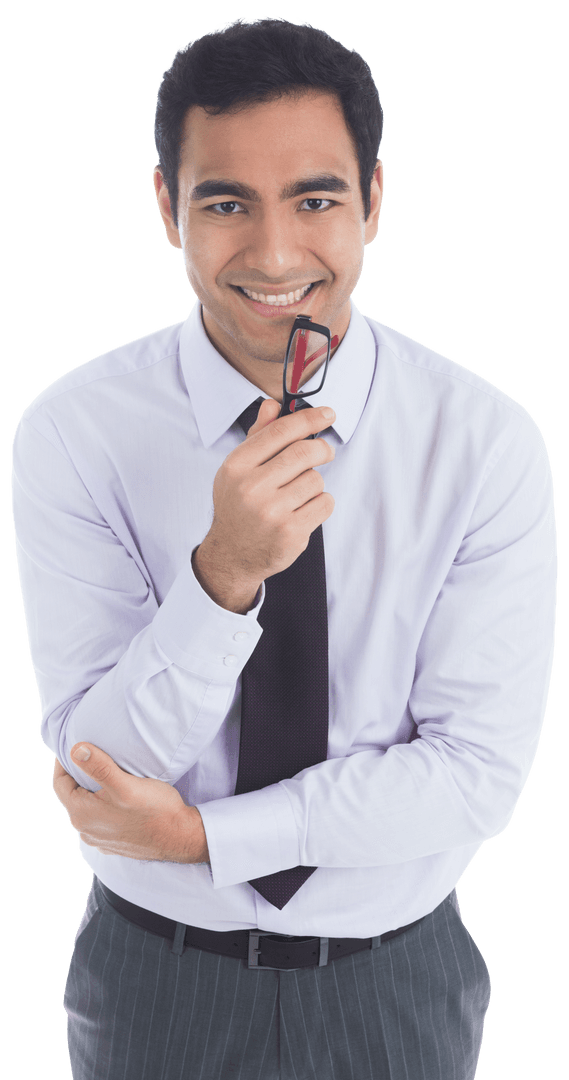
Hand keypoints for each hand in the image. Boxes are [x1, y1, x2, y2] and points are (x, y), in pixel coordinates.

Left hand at [52, 744, 209, 863]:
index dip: (64, 762)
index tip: (74, 745)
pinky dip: (104, 806)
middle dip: (79, 775)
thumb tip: (75, 749)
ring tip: (107, 774)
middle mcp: (85, 829)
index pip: (59, 782)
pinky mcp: (112, 843)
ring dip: (92, 791)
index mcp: (82, 813)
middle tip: (93, 756)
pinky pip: (100, 820)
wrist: (180, 838)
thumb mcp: (126, 784)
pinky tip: (119, 799)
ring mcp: (98, 839)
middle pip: (72, 795)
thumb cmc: (155, 810)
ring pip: (87, 808)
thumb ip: (99, 766)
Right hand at [192, 399, 335, 612]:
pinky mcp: (290, 533)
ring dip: (315, 483)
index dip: (310, 418)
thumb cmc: (238, 506)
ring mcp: (271, 512)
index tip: (328, 414)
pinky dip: (320, 504)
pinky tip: (304, 510)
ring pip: (316, 480)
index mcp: (237, 466)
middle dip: (322, 449)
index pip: (281, 431)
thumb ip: (257, 436)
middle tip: (325, 452)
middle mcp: (252, 488)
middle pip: (305, 452)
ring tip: (300, 493)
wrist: (231, 554)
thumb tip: (272, 405)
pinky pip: (324, 504)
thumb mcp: (238, 469)